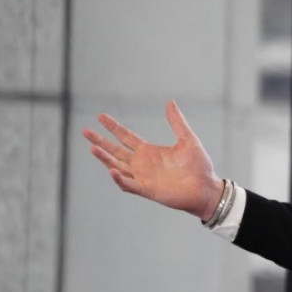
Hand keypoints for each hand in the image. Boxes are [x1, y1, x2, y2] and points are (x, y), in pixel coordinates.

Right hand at [82, 100, 223, 220]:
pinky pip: (129, 184)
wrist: (206, 187)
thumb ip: (177, 122)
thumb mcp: (187, 139)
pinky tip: (113, 170)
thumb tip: (169, 102)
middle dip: (101, 142)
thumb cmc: (198, 165)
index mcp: (149, 151)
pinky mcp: (147, 190)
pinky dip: (120, 178)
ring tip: (93, 148)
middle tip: (85, 131)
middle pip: (116, 151)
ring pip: (118, 166)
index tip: (100, 116)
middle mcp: (142, 164)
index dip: (113, 127)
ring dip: (105, 159)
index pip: (125, 137)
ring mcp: (143, 177)